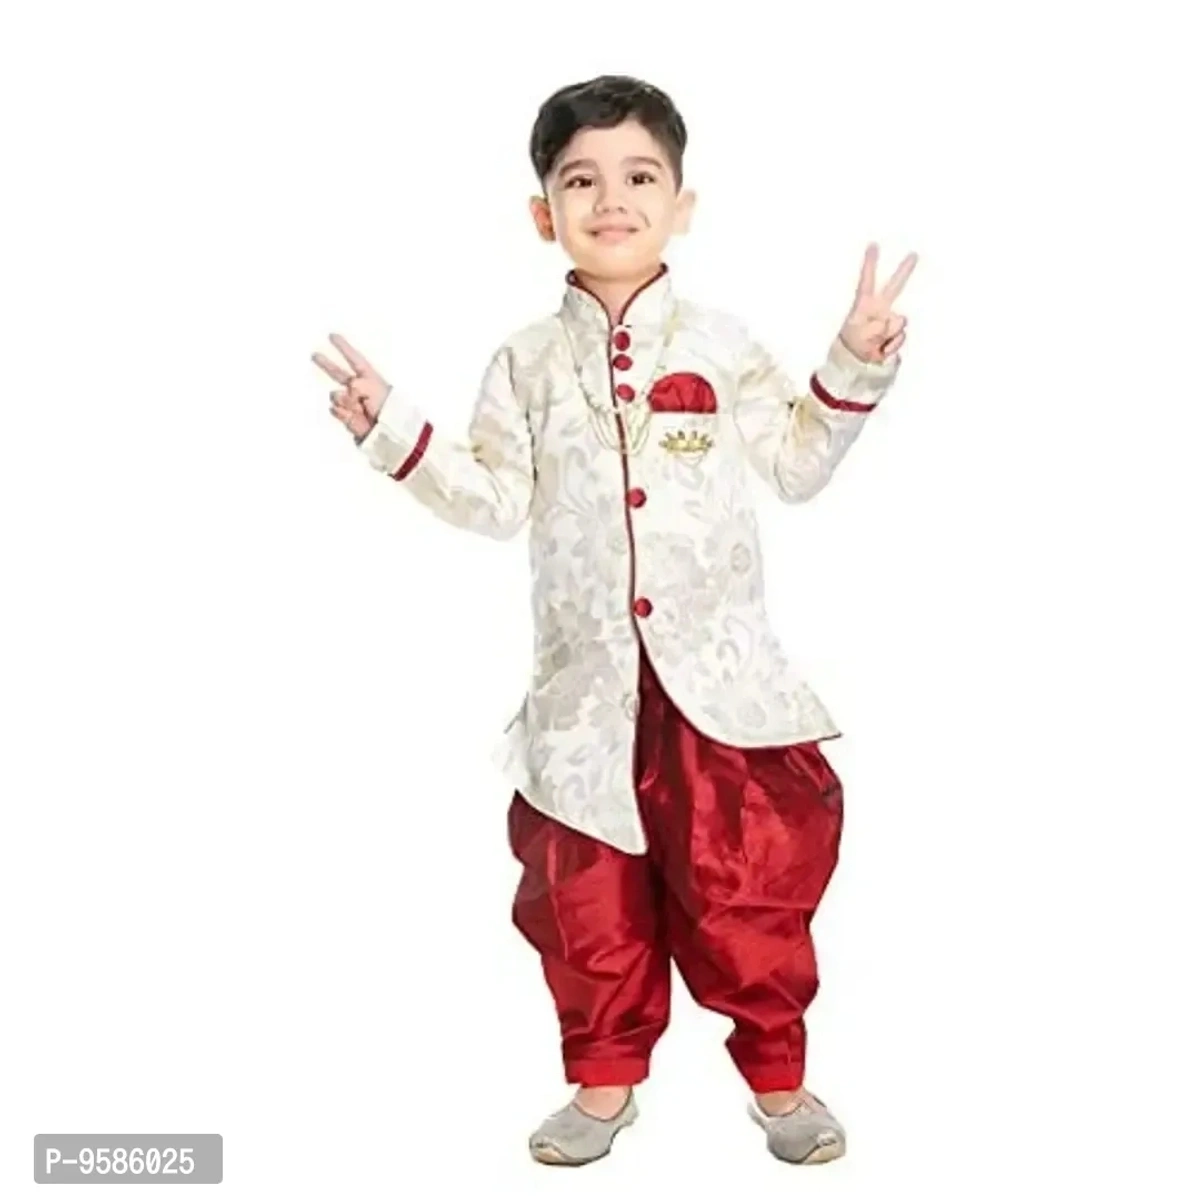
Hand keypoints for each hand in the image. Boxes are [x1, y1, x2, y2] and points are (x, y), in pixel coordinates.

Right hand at [312, 333, 390, 441]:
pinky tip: (353, 417)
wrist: (390, 433)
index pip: (354, 359)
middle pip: (338, 373)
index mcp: (368, 378)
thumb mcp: (375, 389)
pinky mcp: (346, 417)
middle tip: (315, 355)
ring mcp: (351, 403)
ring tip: (359, 408)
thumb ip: (358, 384)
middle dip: (326, 364)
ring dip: (345, 400)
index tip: (332, 336)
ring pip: (336, 395)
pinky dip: (343, 412)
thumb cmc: (388, 408)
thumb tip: (345, 391)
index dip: (343, 347)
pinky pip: (336, 410)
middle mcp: (358, 388)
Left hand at [837, 243, 916, 363]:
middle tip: (914, 254)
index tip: (873, 245)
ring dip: (889, 335)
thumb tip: (891, 321)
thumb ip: (875, 327)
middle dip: (904, 271)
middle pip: (894, 287)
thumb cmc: (853, 345)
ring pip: (899, 322)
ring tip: (876, 343)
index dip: (870, 265)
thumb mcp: (859, 335)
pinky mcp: (896, 333)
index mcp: (865, 305)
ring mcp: (889, 320)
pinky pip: (900, 338)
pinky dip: (892, 346)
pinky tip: (882, 349)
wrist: (857, 364)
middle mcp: (879, 309)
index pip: (867, 282)